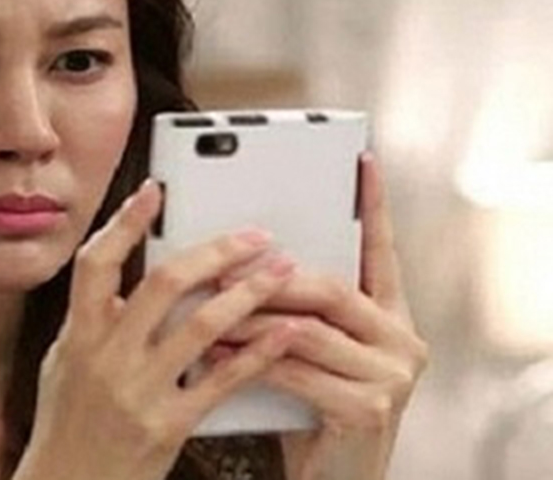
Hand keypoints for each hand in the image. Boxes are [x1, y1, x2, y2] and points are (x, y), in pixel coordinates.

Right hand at [13, 180, 300, 479]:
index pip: (96, 263)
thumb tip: (120, 285)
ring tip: (282, 272)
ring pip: (202, 326)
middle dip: (215, 252)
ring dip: (249, 292)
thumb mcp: (63, 367)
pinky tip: (285, 334)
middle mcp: (106, 357)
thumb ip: (91, 325)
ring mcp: (138, 391)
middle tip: (253, 236)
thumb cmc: (66, 428)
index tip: (154, 192)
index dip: (125, 223)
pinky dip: (258, 353)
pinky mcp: (168, 425)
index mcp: (77, 336)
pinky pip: (222, 380)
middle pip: (163, 283)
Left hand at [219, 154, 429, 479]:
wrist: (330, 478)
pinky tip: (216, 350)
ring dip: (247, 318)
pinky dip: (248, 358)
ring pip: (305, 329)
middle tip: (221, 264)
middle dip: (269, 277)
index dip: (373, 206)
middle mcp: (402, 340)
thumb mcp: (307, 352)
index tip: (361, 161)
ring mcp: (391, 376)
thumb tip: (235, 260)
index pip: (382, 251)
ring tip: (206, 306)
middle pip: (329, 288)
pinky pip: (294, 370)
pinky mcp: (368, 408)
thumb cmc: (311, 409)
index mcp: (389, 317)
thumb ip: (293, 310)